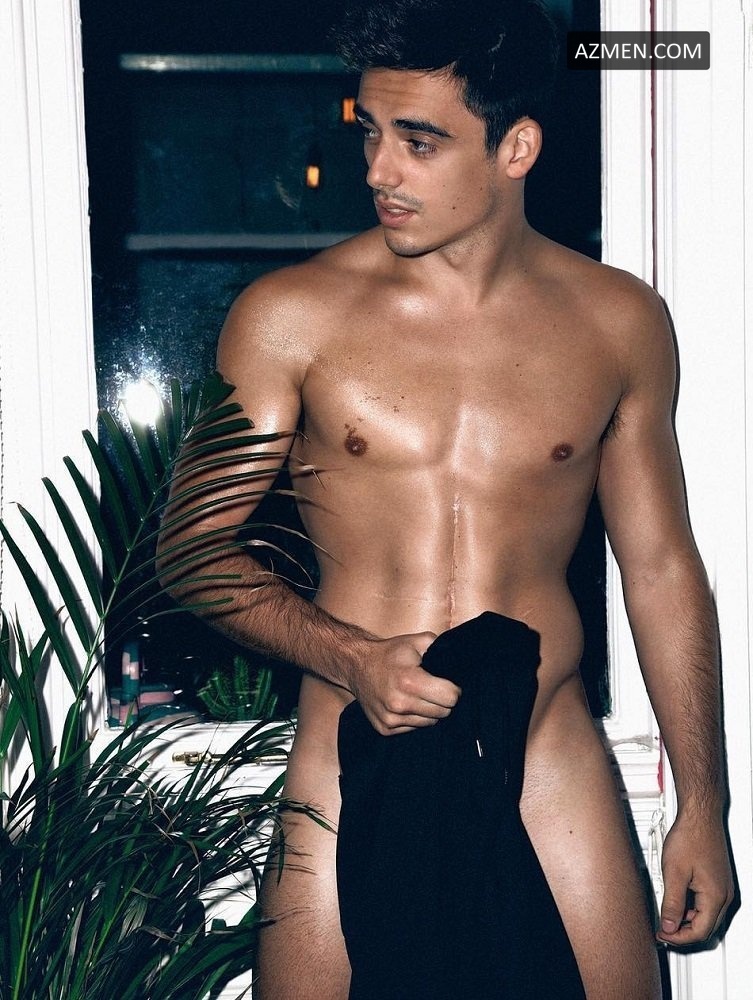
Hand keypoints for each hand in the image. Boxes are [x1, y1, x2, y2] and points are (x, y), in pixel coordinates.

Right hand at [349, 632, 460, 735]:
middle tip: (432, 688)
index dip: (454, 690)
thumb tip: (461, 661)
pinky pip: (413, 729)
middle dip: (442, 701)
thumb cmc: (389, 654)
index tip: (448, 684)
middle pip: (442, 712)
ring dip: (428, 711)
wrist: (357, 665)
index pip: (450, 698)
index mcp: (410, 681)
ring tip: (417, 695)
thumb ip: (441, 648)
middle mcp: (399, 703)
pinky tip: (405, 703)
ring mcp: (391, 719)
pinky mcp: (385, 729)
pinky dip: (414, 718)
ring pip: (429, 723)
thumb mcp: (416, 642)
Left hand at [657, 811, 733, 945]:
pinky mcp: (718, 880)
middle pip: (705, 927)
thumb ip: (671, 903)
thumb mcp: (674, 872)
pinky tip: (676, 900)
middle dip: (683, 932)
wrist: (700, 815)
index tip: (662, 934)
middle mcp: (724, 895)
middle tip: (663, 930)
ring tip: (666, 916)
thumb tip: (668, 926)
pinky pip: (707, 903)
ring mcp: (723, 888)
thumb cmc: (690, 836)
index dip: (678, 938)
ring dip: (686, 920)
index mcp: (716, 896)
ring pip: (706, 916)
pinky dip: (691, 907)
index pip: (699, 932)